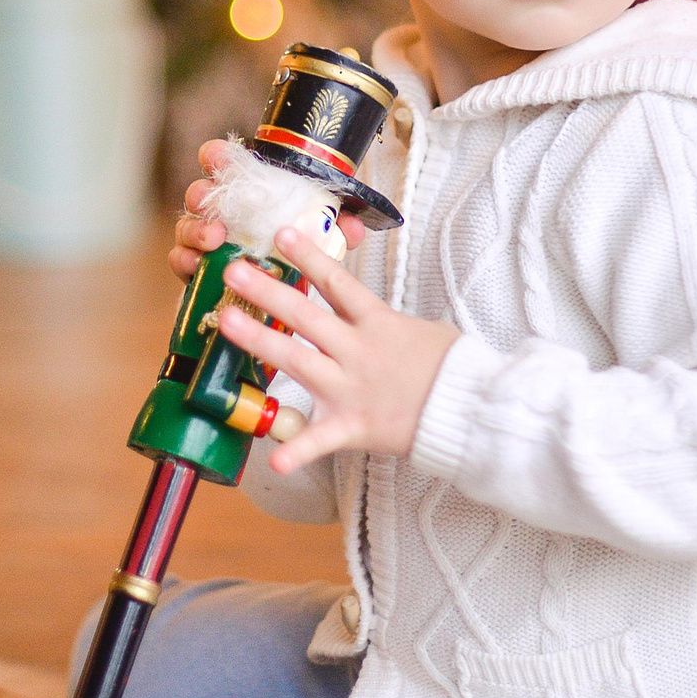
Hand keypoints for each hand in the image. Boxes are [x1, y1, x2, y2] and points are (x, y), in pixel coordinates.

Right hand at [168, 138, 367, 281]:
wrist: (278, 299)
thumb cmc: (294, 255)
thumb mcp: (322, 238)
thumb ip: (337, 228)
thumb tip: (352, 226)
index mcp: (247, 194)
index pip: (223, 163)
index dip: (216, 156)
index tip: (218, 157)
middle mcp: (220, 212)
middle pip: (199, 192)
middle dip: (201, 192)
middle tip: (209, 200)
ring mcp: (203, 240)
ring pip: (186, 226)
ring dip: (195, 229)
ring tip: (213, 238)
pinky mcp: (195, 269)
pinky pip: (179, 260)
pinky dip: (186, 261)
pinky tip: (198, 265)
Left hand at [217, 224, 457, 476]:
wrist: (471, 411)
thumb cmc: (451, 368)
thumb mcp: (423, 330)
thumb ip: (384, 320)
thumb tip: (362, 309)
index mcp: (378, 323)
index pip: (338, 283)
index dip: (309, 257)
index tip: (281, 234)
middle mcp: (358, 351)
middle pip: (306, 315)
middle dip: (267, 290)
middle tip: (234, 269)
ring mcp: (351, 389)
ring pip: (297, 361)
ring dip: (259, 340)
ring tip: (225, 319)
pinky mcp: (353, 426)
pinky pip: (320, 440)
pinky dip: (297, 452)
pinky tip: (271, 463)